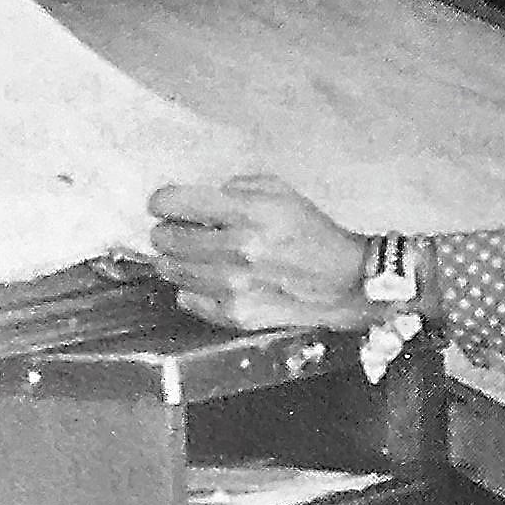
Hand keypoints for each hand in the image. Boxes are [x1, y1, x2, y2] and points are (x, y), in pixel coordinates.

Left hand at [148, 172, 367, 333]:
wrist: (343, 282)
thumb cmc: (310, 233)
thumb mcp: (279, 192)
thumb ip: (236, 189)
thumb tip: (200, 201)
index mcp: (248, 213)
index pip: (176, 204)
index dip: (162, 202)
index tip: (162, 206)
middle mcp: (236, 250)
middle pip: (167, 239)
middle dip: (165, 232)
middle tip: (173, 232)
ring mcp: (233, 287)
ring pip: (173, 271)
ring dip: (173, 261)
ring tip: (189, 256)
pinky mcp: (236, 314)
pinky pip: (188, 299)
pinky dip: (190, 288)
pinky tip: (206, 281)